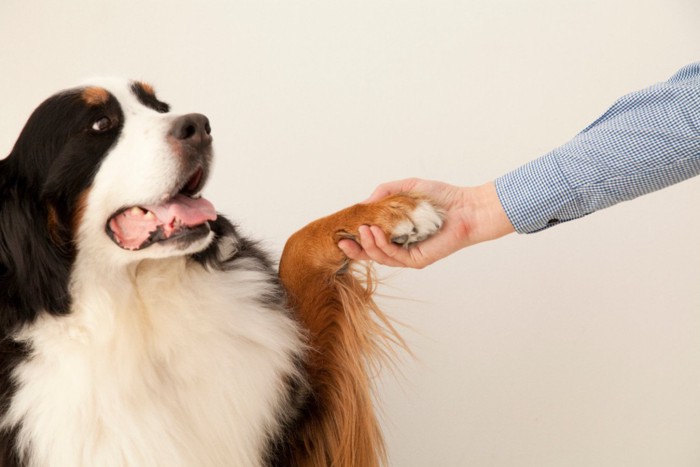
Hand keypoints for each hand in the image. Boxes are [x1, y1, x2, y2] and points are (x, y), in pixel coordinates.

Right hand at [338, 178, 514, 267]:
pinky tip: (375, 232)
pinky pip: (394, 256)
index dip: (355, 236)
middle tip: (343, 239)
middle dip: (355, 249)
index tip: (342, 230)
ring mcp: (409, 255)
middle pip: (371, 253)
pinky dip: (382, 246)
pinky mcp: (418, 260)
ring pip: (380, 256)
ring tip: (362, 230)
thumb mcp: (407, 187)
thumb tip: (364, 203)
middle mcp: (401, 245)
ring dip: (368, 245)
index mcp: (397, 231)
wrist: (466, 207)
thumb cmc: (441, 197)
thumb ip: (385, 192)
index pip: (371, 238)